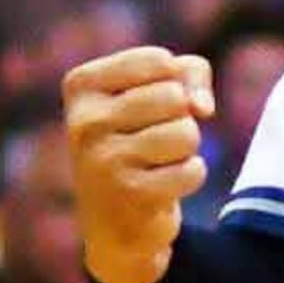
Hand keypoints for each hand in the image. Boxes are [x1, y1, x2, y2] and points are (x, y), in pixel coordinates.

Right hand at [62, 45, 212, 282]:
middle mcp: (84, 121)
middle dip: (181, 118)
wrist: (116, 222)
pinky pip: (193, 169)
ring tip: (158, 163)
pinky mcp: (131, 195)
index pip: (159, 61)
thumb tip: (202, 108)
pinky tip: (164, 186)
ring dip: (186, 149)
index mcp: (81, 86)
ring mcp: (103, 160)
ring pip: (186, 132)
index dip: (175, 83)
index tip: (151, 106)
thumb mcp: (160, 91)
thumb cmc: (140, 141)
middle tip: (155, 140)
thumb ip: (190, 73)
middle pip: (175, 97)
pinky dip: (190, 176)